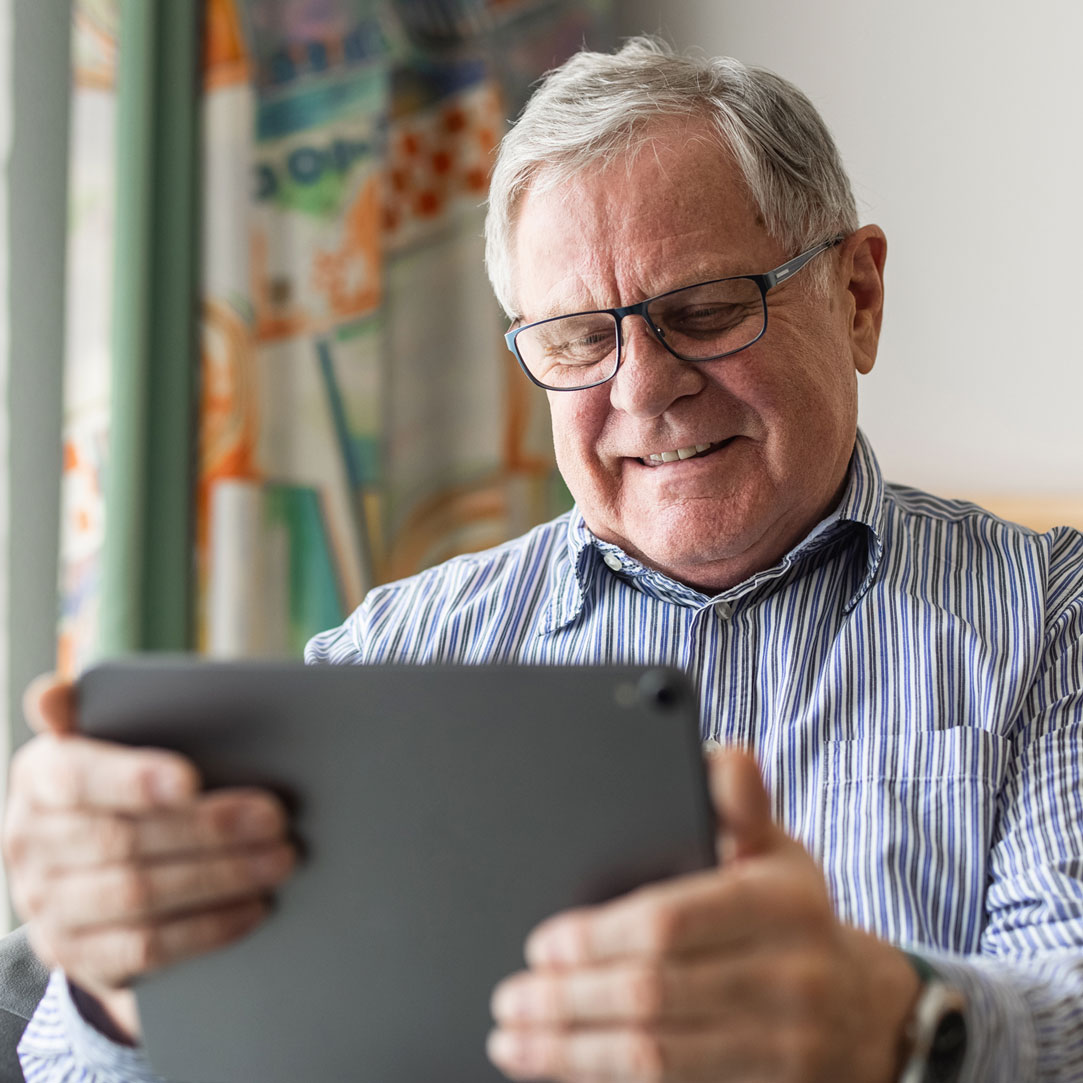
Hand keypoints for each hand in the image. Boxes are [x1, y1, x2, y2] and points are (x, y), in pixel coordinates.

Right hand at [2, 674, 295, 1041]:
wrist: (86, 870)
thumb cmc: (122, 787)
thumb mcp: (112, 743)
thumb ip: (99, 714)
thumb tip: (49, 694)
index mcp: (39, 775)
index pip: (77, 776)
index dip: (133, 779)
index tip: (191, 779)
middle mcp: (29, 842)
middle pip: (124, 840)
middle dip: (209, 830)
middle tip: (275, 819)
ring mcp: (47, 905)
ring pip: (138, 896)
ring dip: (219, 878)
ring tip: (279, 860)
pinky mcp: (76, 955)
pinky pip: (145, 948)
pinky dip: (207, 928)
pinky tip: (253, 907)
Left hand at [488, 748, 920, 1082]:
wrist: (866, 1011)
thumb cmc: (794, 914)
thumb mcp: (777, 848)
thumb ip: (740, 802)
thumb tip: (718, 756)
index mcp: (782, 904)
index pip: (671, 921)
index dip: (597, 936)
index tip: (542, 945)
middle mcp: (789, 977)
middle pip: (653, 994)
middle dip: (568, 999)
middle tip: (511, 996)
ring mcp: (784, 1045)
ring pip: (655, 1057)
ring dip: (572, 1051)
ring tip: (515, 1039)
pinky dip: (606, 1081)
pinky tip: (563, 1070)